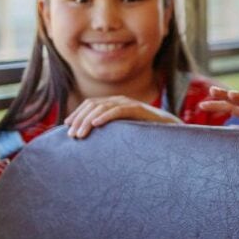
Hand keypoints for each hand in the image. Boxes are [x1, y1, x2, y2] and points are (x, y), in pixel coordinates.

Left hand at [64, 96, 180, 138]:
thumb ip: (109, 130)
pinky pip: (118, 110)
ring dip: (87, 120)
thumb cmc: (147, 134)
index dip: (77, 114)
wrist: (171, 131)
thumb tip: (88, 138)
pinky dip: (105, 116)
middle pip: (92, 105)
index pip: (90, 104)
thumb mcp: (123, 131)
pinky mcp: (138, 109)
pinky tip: (96, 124)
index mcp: (114, 104)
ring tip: (80, 133)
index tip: (67, 128)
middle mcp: (120, 100)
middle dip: (79, 119)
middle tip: (71, 135)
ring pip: (102, 107)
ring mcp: (129, 103)